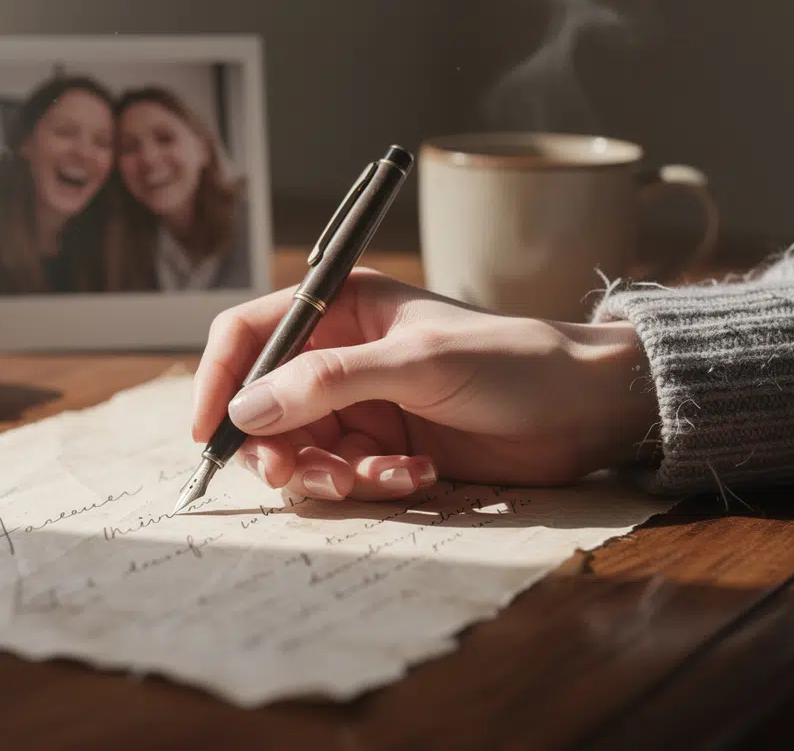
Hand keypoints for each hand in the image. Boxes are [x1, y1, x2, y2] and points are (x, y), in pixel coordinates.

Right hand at [192, 268, 658, 501]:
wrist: (584, 410)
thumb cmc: (510, 361)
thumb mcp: (416, 363)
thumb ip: (328, 383)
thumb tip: (246, 410)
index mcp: (340, 308)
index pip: (250, 334)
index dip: (219, 379)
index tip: (209, 431)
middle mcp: (340, 355)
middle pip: (265, 404)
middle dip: (278, 444)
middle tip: (306, 473)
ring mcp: (362, 405)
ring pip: (301, 449)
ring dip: (328, 473)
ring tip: (377, 478)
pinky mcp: (384, 448)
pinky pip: (345, 476)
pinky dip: (371, 485)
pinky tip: (417, 476)